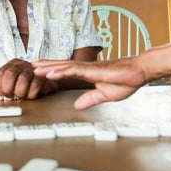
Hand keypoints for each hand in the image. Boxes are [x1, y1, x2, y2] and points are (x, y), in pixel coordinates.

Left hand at [0, 58, 56, 99]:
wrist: (46, 81)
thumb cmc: (26, 83)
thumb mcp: (9, 84)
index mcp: (11, 64)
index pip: (1, 73)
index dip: (0, 86)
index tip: (2, 94)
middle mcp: (21, 65)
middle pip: (10, 74)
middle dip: (9, 89)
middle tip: (11, 96)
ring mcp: (33, 70)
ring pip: (23, 80)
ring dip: (21, 92)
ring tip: (22, 95)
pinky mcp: (43, 77)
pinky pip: (35, 86)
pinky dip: (31, 94)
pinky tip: (30, 95)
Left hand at [32, 58, 146, 109]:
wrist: (140, 72)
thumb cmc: (127, 81)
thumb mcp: (105, 94)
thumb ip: (91, 98)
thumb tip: (77, 106)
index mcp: (88, 73)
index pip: (66, 70)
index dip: (53, 70)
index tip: (40, 72)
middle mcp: (86, 68)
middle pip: (61, 65)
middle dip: (45, 66)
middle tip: (30, 66)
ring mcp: (89, 68)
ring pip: (64, 66)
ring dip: (48, 68)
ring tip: (34, 69)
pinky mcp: (94, 70)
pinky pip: (73, 70)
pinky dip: (60, 71)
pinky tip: (50, 73)